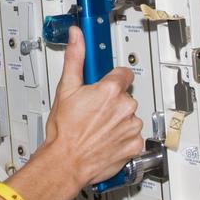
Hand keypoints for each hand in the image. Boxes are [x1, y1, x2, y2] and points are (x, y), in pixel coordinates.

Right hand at [40, 26, 144, 185]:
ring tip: (98, 127)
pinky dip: (122, 138)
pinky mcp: (134, 145)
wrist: (65, 162)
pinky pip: (133, 136)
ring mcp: (131, 127)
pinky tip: (106, 139)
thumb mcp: (65, 89)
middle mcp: (125, 107)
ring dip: (118, 120)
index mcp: (111, 90)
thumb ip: (75, 58)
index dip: (112, 79)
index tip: (105, 84)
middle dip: (113, 101)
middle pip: (126, 96)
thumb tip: (77, 37)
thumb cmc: (64, 131)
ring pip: (130, 116)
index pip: (124, 73)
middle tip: (94, 110)